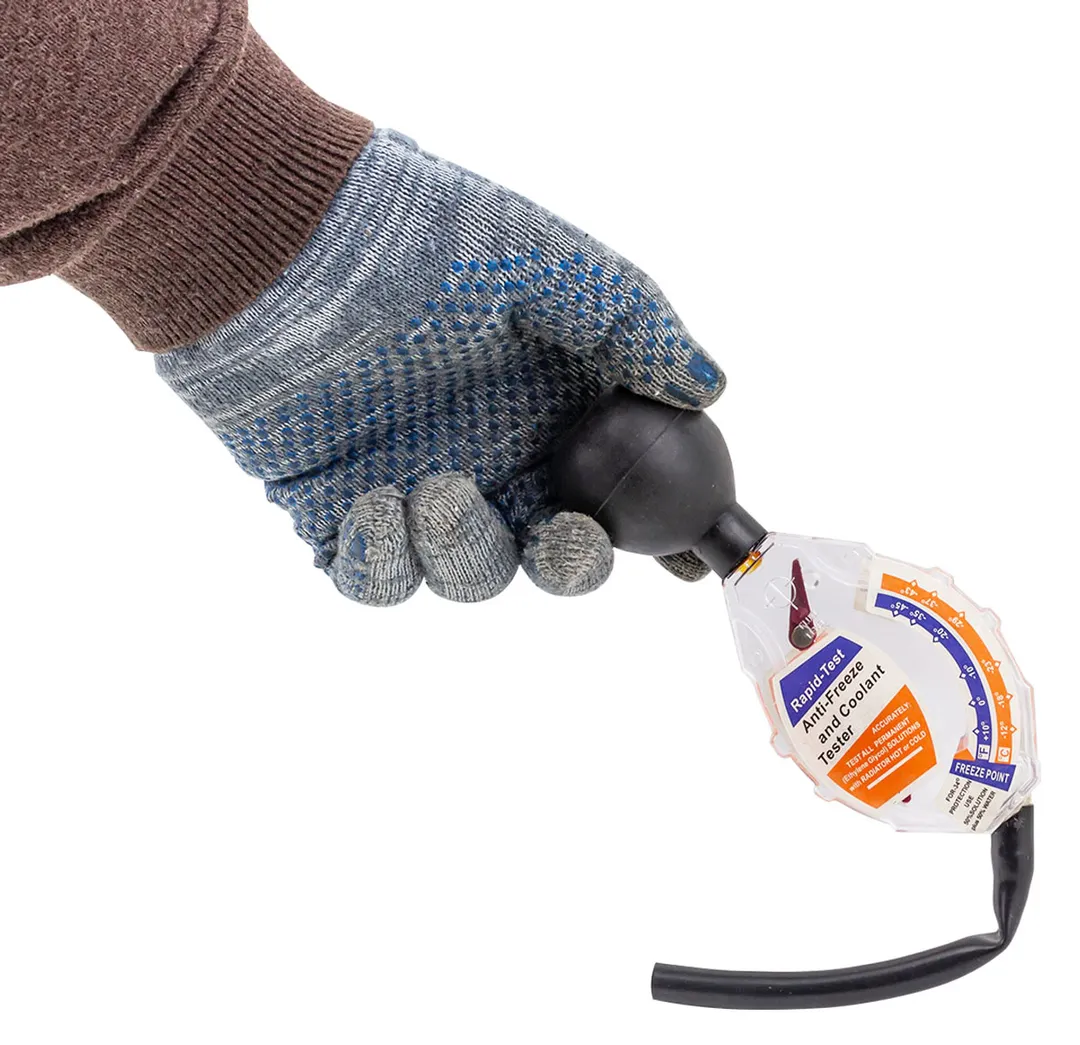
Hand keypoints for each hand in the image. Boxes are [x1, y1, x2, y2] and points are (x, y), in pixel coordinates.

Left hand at [158, 130, 724, 603]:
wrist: (277, 235)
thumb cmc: (418, 236)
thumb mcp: (546, 262)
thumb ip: (632, 326)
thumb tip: (710, 386)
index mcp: (546, 408)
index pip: (616, 488)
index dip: (654, 530)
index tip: (682, 558)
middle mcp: (489, 455)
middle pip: (550, 553)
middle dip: (567, 564)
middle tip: (561, 536)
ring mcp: (414, 488)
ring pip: (467, 575)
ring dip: (466, 554)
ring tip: (433, 489)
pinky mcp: (336, 509)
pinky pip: (371, 579)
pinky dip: (382, 565)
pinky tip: (373, 506)